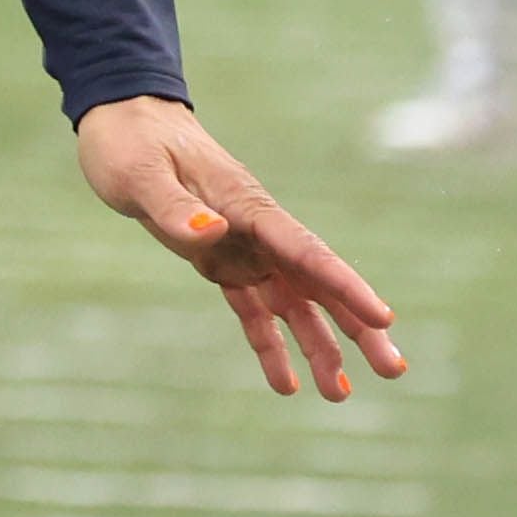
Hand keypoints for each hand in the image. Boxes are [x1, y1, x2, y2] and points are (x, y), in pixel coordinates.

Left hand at [73, 95, 405, 401]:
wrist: (122, 120)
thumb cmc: (130, 142)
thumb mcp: (140, 175)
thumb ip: (174, 207)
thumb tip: (213, 232)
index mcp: (247, 207)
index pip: (306, 252)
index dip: (346, 287)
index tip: (384, 318)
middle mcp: (256, 231)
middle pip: (317, 285)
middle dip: (356, 328)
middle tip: (395, 371)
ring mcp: (243, 248)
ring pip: (293, 304)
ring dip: (320, 347)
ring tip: (340, 395)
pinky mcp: (219, 261)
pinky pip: (251, 310)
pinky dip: (269, 345)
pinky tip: (286, 384)